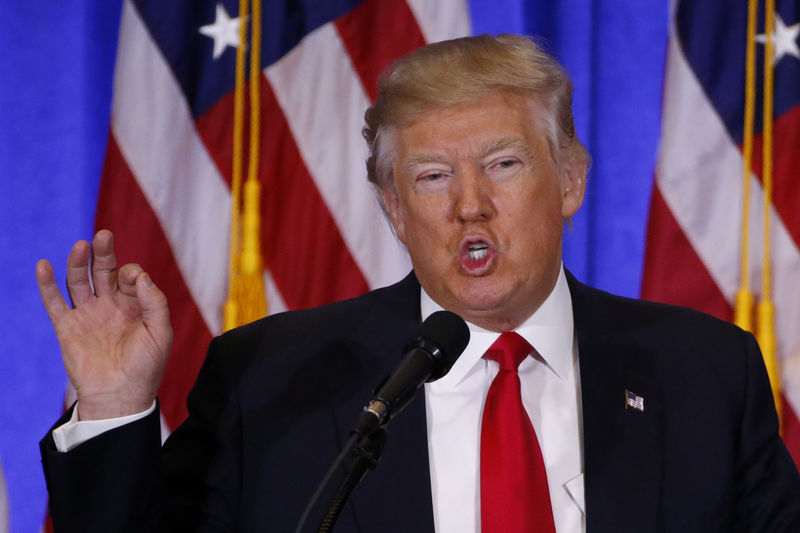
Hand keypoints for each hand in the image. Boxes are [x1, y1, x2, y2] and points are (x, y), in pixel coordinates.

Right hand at [36, 230, 172, 419]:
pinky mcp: (67, 327)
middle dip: (104, 253)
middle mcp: (110, 305)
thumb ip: (155, 303)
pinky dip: (47, 284)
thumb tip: (140, 276)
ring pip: (79, 281)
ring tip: (81, 246)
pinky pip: (55, 302)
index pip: (130, 277)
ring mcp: (88, 314)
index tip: (134, 281)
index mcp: (134, 305)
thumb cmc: (146, 367)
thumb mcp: (161, 333)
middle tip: (103, 236)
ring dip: (79, 263)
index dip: (132, 273)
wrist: (121, 396)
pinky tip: (43, 266)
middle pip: (104, 271)